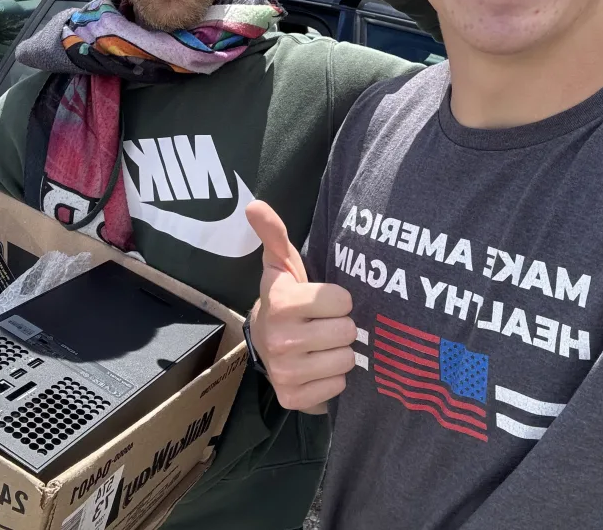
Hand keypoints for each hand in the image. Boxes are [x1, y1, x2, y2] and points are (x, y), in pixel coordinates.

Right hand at [246, 200, 356, 413]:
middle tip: (324, 325)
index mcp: (280, 303)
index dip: (338, 299)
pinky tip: (317, 368)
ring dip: (339, 353)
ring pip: (346, 360)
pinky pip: (337, 386)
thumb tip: (255, 204)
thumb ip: (274, 233)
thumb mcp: (282, 264)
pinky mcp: (292, 398)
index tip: (324, 300)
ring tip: (322, 345)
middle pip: (347, 331)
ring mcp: (285, 372)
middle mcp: (279, 338)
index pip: (342, 300)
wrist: (265, 343)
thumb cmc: (286, 298)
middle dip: (341, 327)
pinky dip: (332, 379)